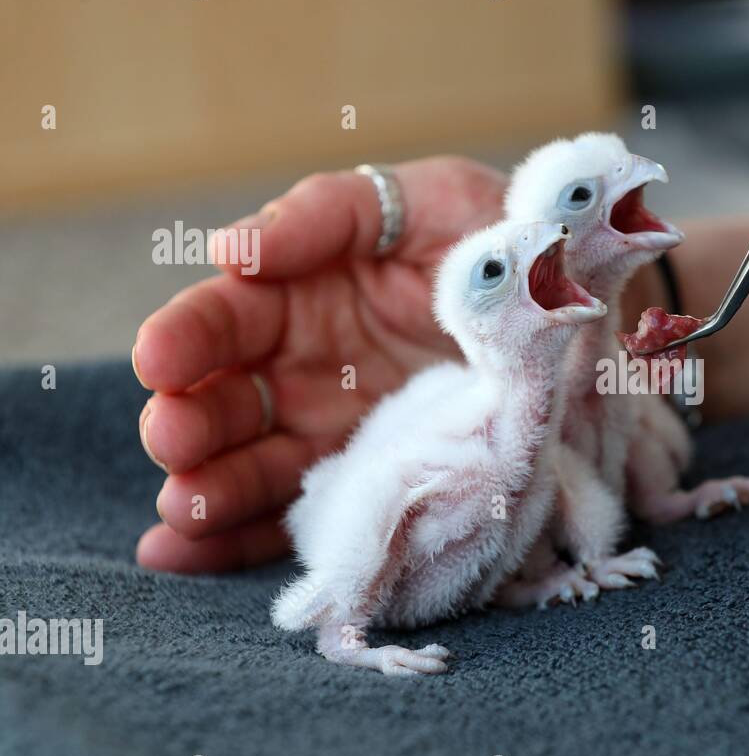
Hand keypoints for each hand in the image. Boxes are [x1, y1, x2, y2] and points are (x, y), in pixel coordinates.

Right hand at [133, 157, 505, 572]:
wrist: (580, 314)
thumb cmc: (502, 240)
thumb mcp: (433, 202)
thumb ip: (332, 214)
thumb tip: (233, 250)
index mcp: (304, 295)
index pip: (229, 317)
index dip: (190, 335)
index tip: (160, 357)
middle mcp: (305, 369)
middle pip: (228, 400)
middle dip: (191, 420)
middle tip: (174, 436)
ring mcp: (334, 434)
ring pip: (251, 467)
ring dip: (207, 490)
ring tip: (181, 510)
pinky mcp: (367, 484)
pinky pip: (298, 517)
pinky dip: (239, 541)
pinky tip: (181, 554)